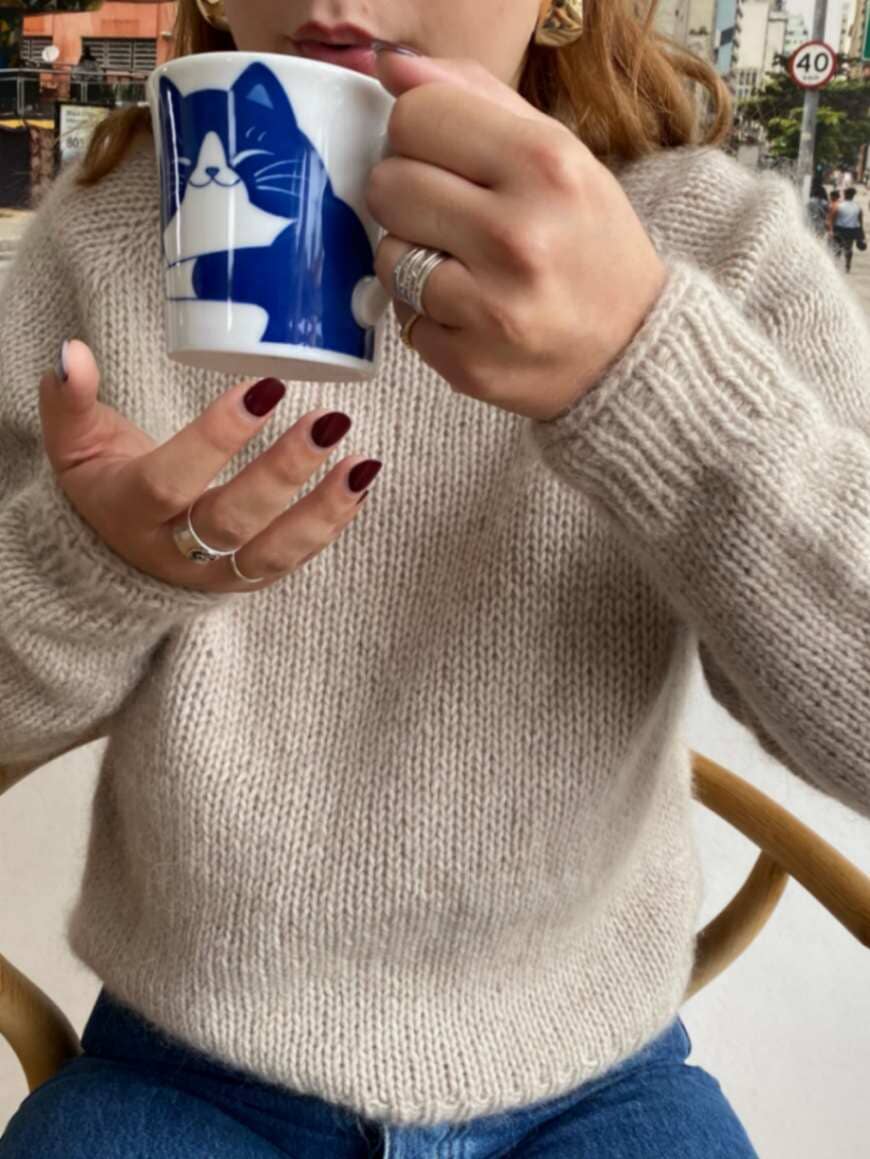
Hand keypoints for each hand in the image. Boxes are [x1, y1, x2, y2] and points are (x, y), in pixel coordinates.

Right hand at [38, 341, 380, 592]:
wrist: (116, 558)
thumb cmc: (107, 486)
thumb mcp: (74, 445)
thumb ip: (70, 400)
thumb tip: (71, 351)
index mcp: (130, 511)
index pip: (172, 481)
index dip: (216, 440)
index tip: (264, 390)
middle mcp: (175, 551)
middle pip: (232, 521)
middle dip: (283, 473)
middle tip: (327, 420)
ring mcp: (216, 573)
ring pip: (272, 552)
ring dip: (322, 510)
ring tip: (362, 463)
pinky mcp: (248, 580)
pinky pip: (294, 560)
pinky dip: (332, 525)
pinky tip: (360, 483)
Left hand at [368, 51, 667, 421]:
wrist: (632, 348)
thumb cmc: (588, 242)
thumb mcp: (557, 153)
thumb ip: (476, 98)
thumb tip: (394, 67)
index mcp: (544, 166)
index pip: (416, 117)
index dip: (418, 134)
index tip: (443, 157)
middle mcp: (517, 237)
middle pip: (388, 184)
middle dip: (409, 196)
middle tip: (451, 216)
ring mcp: (490, 308)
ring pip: (386, 255)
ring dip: (412, 258)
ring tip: (463, 267)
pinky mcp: (467, 362)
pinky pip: (403, 317)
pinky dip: (427, 313)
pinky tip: (470, 311)